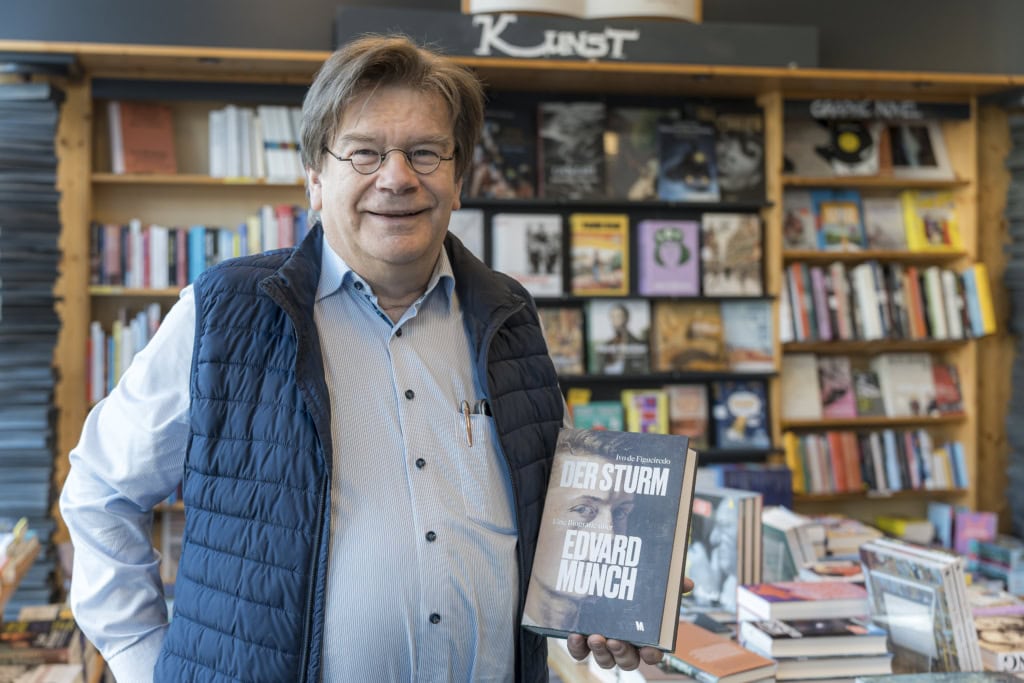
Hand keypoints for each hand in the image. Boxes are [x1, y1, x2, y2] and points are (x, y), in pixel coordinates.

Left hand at [567, 577, 693, 669]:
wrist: (590, 575)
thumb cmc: (626, 583)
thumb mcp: (648, 580)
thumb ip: (669, 583)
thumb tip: (688, 583)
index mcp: (643, 636)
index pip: (652, 654)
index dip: (652, 655)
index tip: (650, 649)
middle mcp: (624, 644)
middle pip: (628, 661)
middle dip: (622, 653)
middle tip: (615, 640)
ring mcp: (602, 645)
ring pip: (605, 661)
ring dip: (601, 652)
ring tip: (596, 637)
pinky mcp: (581, 641)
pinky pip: (580, 654)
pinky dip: (578, 648)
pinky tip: (576, 635)